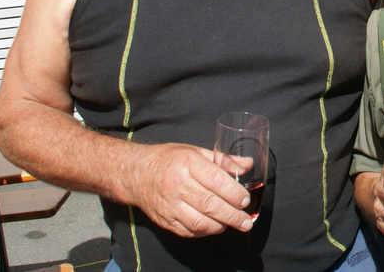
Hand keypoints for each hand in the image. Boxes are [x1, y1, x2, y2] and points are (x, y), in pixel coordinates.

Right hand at [123, 143, 254, 236]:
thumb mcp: (196, 152)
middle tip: (246, 221)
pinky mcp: (164, 220)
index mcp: (187, 163)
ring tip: (234, 224)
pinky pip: (189, 231)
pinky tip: (215, 226)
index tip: (245, 200)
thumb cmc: (169, 160)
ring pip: (200, 222)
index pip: (215, 180)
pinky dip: (205, 231)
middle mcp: (177, 184)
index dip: (233, 193)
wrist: (136, 174)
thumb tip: (247, 165)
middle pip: (210, 204)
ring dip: (220, 225)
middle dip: (232, 215)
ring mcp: (169, 205)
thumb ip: (223, 160)